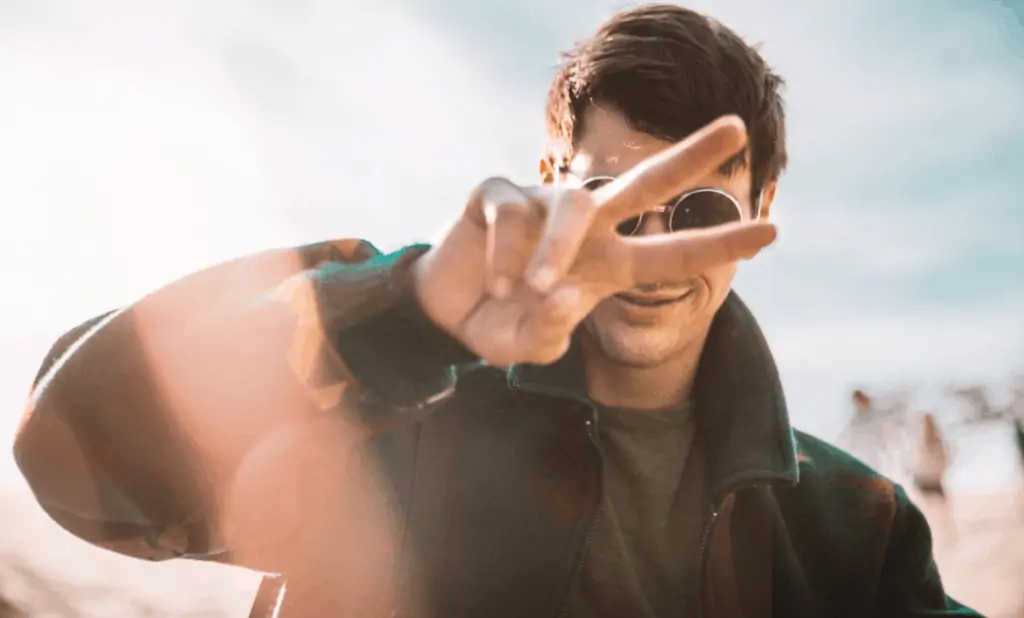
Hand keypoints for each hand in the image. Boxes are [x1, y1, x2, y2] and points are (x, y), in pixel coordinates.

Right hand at [412, 115, 776, 365]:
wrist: (442, 315)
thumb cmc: (499, 325)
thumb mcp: (528, 346)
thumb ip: (550, 331)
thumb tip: (563, 290)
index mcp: (605, 265)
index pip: (670, 251)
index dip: (718, 243)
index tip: (772, 230)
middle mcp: (584, 228)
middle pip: (644, 183)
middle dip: (689, 156)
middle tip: (736, 127)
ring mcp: (541, 203)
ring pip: (571, 206)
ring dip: (555, 251)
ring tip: (528, 290)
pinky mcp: (497, 193)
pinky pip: (513, 213)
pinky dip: (506, 253)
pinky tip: (495, 281)